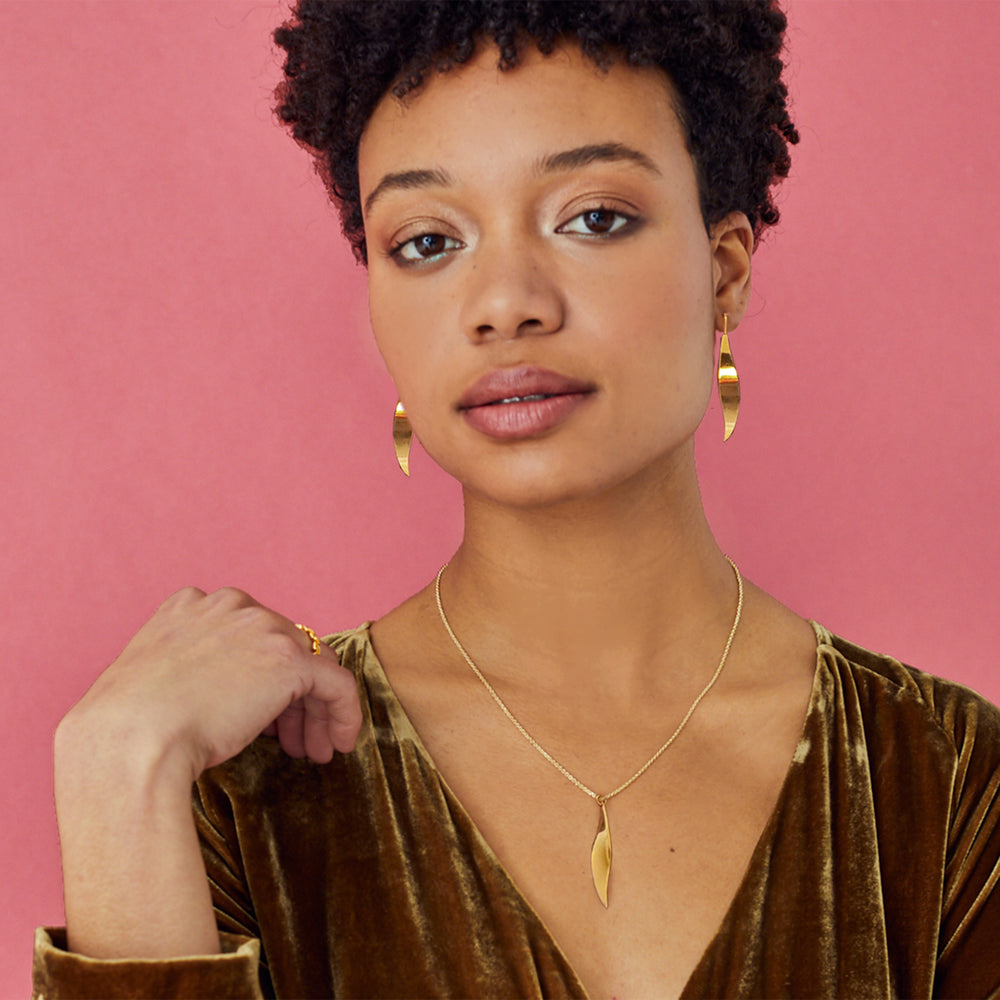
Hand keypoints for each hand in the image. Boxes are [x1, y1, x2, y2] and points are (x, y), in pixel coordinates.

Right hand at [62, 586, 362, 782]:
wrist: (129, 741)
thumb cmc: (126, 728)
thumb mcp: (151, 678)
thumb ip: (187, 669)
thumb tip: (215, 695)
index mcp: (193, 604)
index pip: (250, 634)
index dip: (259, 676)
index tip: (260, 715)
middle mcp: (232, 605)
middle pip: (284, 647)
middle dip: (290, 696)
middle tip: (291, 739)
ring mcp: (263, 628)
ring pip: (311, 666)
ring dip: (314, 710)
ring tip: (312, 750)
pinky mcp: (290, 660)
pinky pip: (337, 684)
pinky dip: (344, 714)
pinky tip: (340, 743)